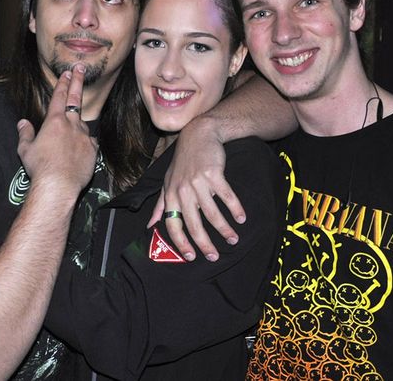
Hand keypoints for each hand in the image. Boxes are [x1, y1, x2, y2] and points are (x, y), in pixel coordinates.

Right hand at [17, 64, 97, 194]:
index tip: (68, 72)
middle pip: (76, 100)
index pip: (59, 97)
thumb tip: (22, 123)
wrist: (58, 184)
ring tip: (68, 137)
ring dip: (76, 125)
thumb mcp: (25, 149)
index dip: (63, 83)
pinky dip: (84, 142)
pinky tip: (80, 149)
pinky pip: (89, 142)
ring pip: (81, 125)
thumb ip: (25, 133)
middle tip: (81, 68)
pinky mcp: (92, 150)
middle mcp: (71, 125)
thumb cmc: (39, 167)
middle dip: (78, 82)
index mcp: (54, 121)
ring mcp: (84, 137)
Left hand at [149, 115, 245, 261]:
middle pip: (193, 224)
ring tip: (233, 239)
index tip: (191, 257)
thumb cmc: (182, 162)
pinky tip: (242, 218)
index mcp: (170, 195)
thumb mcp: (167, 182)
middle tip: (214, 256)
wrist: (198, 135)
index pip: (173, 224)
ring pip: (212, 213)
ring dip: (224, 230)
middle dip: (205, 243)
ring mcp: (198, 182)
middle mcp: (182, 191)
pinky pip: (226, 196)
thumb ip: (160, 205)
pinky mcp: (214, 174)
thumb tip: (150, 226)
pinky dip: (235, 209)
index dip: (181, 242)